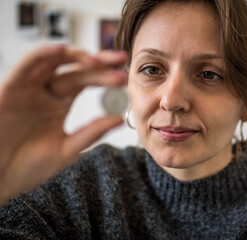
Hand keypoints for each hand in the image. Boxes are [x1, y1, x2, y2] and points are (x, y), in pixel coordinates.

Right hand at [0, 45, 127, 203]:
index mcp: (61, 103)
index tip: (124, 76)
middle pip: (76, 70)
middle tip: (121, 60)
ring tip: (98, 59)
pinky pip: (26, 66)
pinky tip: (61, 50)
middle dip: (99, 64)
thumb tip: (120, 119)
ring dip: (76, 56)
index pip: (87, 81)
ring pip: (54, 61)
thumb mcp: (66, 149)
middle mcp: (47, 91)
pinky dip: (42, 55)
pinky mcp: (10, 89)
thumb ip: (91, 133)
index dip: (105, 76)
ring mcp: (29, 88)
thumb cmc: (28, 166)